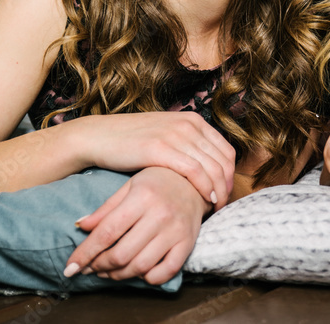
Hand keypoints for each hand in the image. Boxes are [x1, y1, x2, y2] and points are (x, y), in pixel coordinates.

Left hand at [65, 167, 208, 284]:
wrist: (196, 181)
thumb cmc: (158, 181)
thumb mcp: (130, 186)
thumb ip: (106, 208)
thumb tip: (80, 226)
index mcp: (142, 197)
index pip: (107, 232)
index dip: (85, 253)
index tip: (70, 267)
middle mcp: (160, 214)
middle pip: (121, 253)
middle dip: (99, 266)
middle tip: (91, 268)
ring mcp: (175, 230)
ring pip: (140, 266)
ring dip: (119, 275)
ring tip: (109, 271)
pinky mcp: (188, 243)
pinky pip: (165, 271)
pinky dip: (148, 278)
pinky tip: (139, 272)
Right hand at [80, 112, 234, 210]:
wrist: (99, 137)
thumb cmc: (131, 142)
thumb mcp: (166, 136)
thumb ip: (187, 146)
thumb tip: (206, 167)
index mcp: (193, 120)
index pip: (226, 150)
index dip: (230, 175)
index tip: (225, 193)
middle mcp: (188, 124)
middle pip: (223, 160)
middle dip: (227, 186)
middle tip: (222, 206)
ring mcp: (175, 134)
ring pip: (212, 167)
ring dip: (219, 191)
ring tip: (215, 208)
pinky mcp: (161, 148)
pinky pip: (195, 171)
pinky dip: (205, 188)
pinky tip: (205, 201)